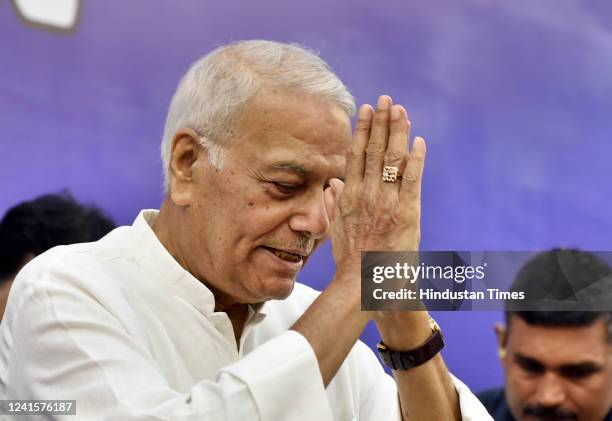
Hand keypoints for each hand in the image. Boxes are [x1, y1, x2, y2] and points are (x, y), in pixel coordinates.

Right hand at [324, 95, 425, 268]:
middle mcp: (366, 194)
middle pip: (373, 150)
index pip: (355, 155)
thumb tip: (332, 184)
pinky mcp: (406, 213)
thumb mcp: (337, 230)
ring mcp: (386, 202)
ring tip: (401, 110)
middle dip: (381, 123)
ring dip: (398, 133)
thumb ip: (335, 204)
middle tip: (386, 99)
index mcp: (349, 196)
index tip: (366, 110)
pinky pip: (412, 180)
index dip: (362, 130)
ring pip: (392, 160)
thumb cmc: (351, 260)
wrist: (364, 283)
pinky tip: (420, 142)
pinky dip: (417, 160)